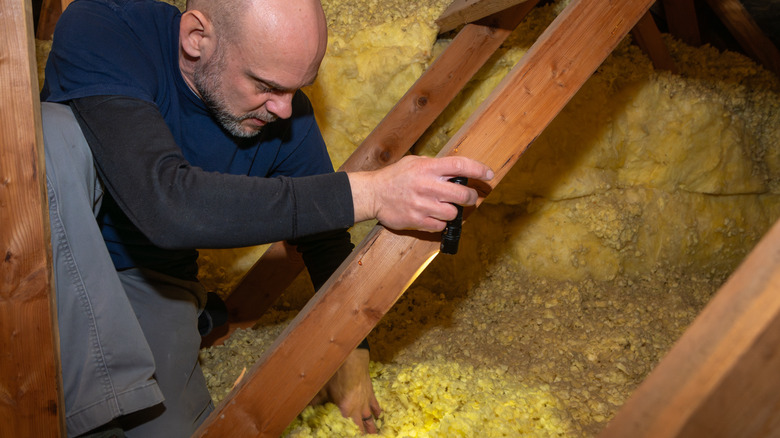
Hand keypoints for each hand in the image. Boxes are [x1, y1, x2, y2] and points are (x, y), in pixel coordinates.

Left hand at [309, 348, 381, 432]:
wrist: (353, 362)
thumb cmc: (337, 376)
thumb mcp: (324, 389)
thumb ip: (316, 401)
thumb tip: (304, 407)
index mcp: (345, 412)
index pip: (347, 428)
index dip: (348, 434)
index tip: (346, 436)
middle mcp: (357, 410)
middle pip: (360, 426)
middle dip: (361, 433)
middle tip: (363, 437)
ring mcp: (365, 402)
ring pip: (369, 418)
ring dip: (371, 426)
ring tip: (374, 434)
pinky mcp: (370, 394)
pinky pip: (375, 405)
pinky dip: (377, 410)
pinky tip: (379, 415)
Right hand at [348, 155, 493, 231]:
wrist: (373, 194)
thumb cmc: (394, 177)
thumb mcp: (414, 162)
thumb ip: (435, 165)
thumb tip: (456, 169)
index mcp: (428, 167)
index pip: (461, 165)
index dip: (479, 169)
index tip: (489, 174)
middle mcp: (428, 185)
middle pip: (463, 194)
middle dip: (471, 197)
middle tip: (470, 197)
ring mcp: (423, 205)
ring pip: (454, 213)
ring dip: (454, 211)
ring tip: (445, 207)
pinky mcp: (417, 220)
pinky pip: (440, 225)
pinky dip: (441, 222)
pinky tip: (433, 216)